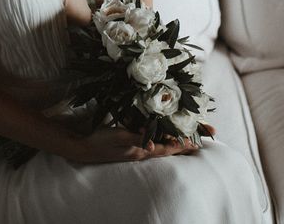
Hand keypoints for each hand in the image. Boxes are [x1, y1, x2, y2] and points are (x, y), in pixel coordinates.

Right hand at [64, 126, 199, 163]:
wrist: (83, 147)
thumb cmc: (101, 141)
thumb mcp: (118, 137)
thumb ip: (136, 138)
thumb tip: (153, 143)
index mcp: (141, 150)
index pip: (167, 148)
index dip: (182, 144)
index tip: (198, 142)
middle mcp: (142, 150)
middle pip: (168, 148)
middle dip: (184, 143)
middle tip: (200, 141)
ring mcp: (136, 148)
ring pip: (161, 144)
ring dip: (174, 140)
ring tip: (188, 137)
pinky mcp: (130, 143)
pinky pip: (151, 141)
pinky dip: (160, 136)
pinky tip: (162, 133)